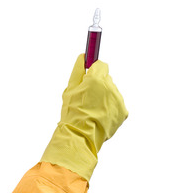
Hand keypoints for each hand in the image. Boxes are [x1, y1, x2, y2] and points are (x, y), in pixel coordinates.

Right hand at [41, 54, 127, 180]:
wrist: (81, 135)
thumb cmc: (72, 113)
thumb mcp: (70, 89)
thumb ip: (77, 71)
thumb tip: (83, 57)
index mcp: (96, 78)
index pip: (100, 65)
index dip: (93, 70)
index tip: (89, 75)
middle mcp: (110, 86)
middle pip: (106, 79)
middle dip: (98, 85)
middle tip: (86, 98)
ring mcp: (118, 99)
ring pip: (111, 92)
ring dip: (104, 98)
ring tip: (92, 110)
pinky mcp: (123, 111)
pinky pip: (117, 105)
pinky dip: (110, 109)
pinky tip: (99, 116)